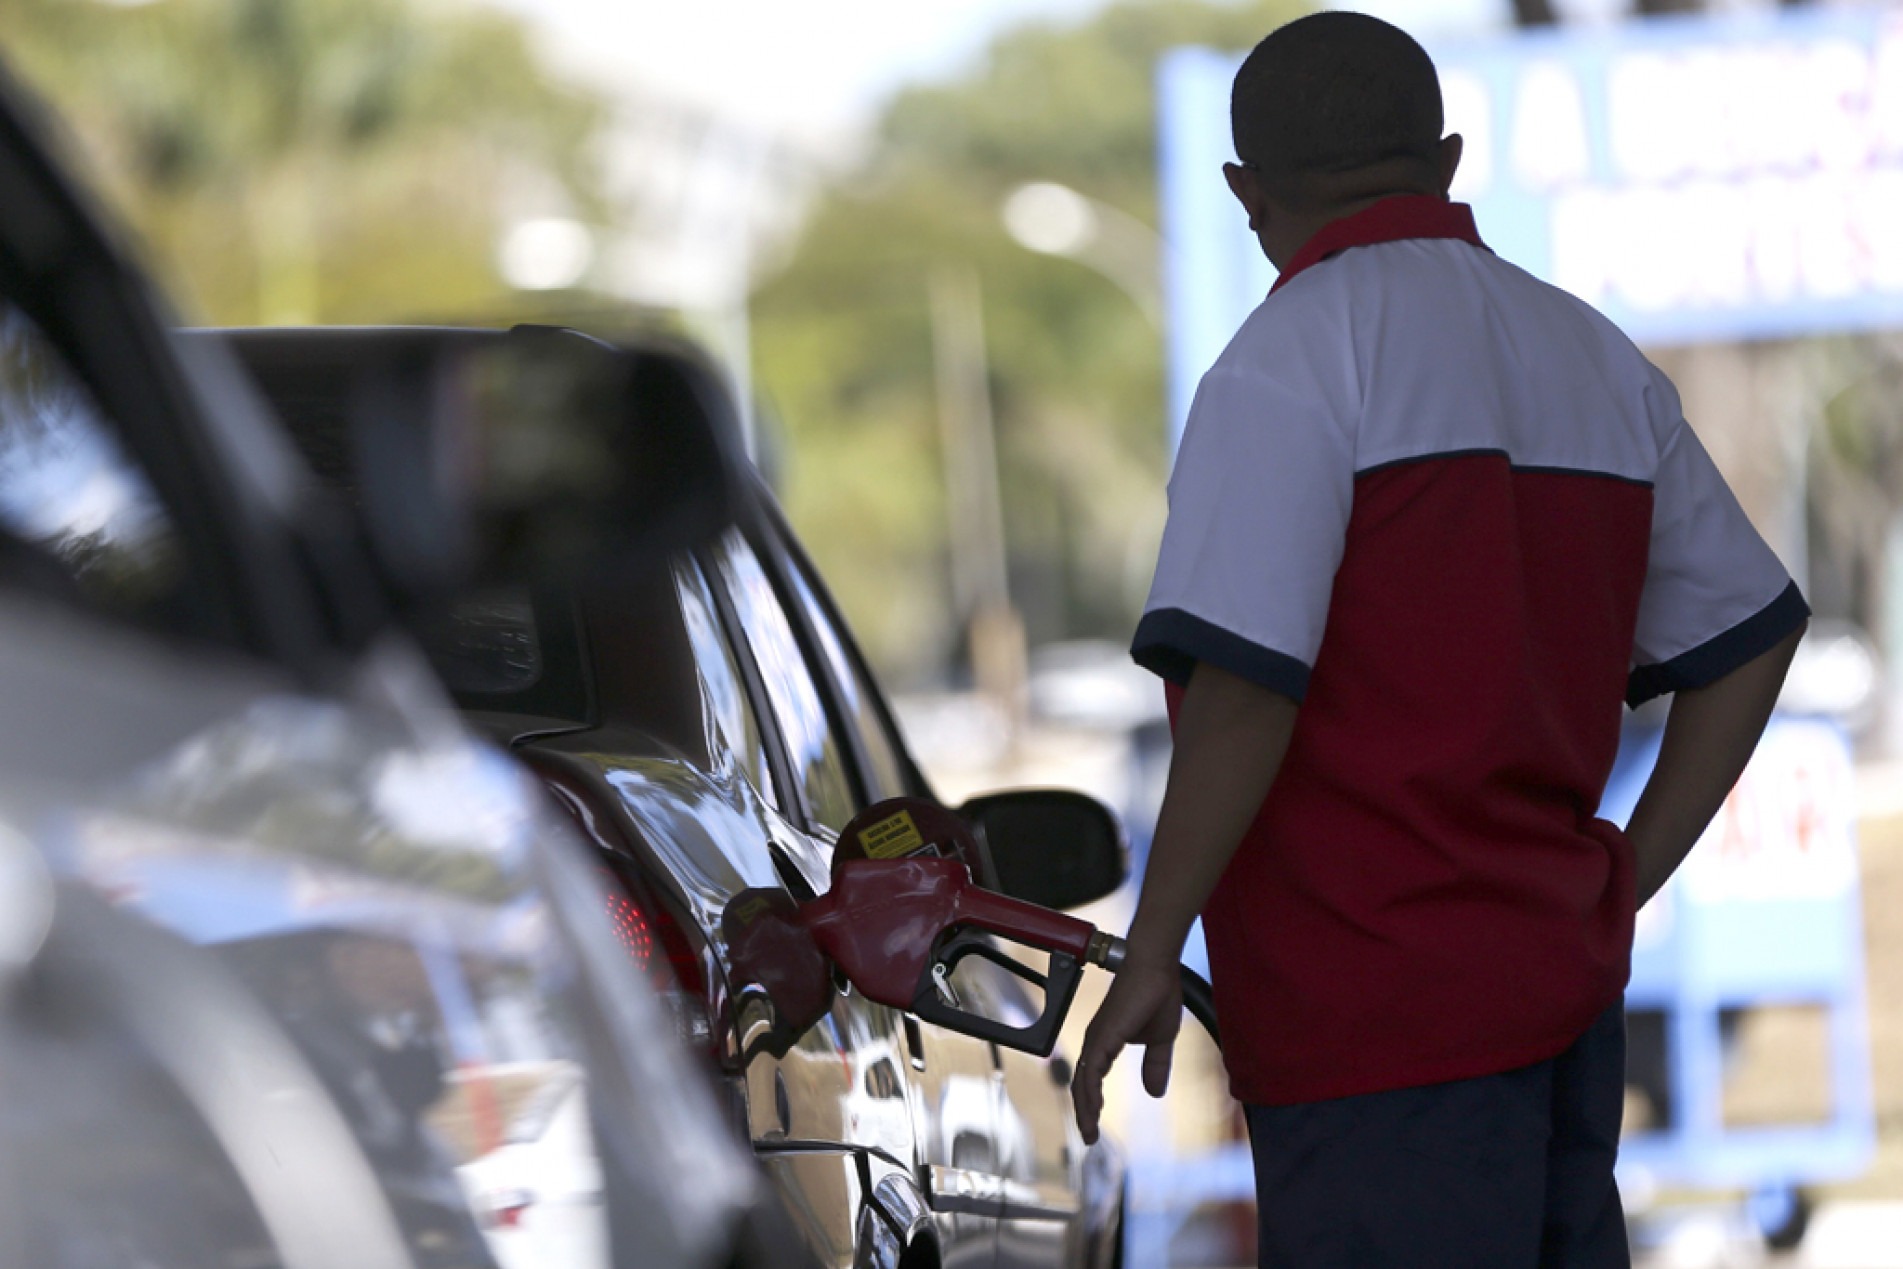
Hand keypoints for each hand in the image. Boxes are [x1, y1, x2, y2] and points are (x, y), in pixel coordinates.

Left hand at [1070, 959, 1182, 1145]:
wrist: (1156, 967)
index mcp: (1105, 1041)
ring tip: (1089, 1134)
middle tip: (1089, 1139)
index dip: (1091, 1103)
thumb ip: (1156, 1064)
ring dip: (1085, 1109)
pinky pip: (1091, 1071)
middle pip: (1081, 1084)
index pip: (1091, 1078)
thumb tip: (1154, 1092)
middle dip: (1084, 1113)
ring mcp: (1096, 1038)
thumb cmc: (1158, 994)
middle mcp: (1095, 1041)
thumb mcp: (1162, 1039)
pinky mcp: (1102, 1035)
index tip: (1094, 1126)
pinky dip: (1090, 1093)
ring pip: (1082, 1081)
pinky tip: (1094, 1111)